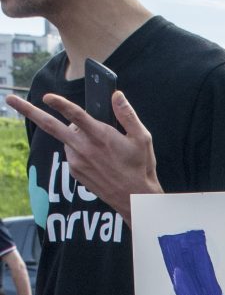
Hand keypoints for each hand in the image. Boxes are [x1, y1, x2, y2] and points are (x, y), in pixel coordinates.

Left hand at [5, 89, 161, 223]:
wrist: (134, 199)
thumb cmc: (141, 167)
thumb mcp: (142, 138)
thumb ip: (127, 114)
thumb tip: (116, 95)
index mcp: (102, 137)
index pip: (76, 116)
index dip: (60, 104)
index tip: (47, 97)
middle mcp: (85, 149)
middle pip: (51, 126)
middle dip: (28, 111)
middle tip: (9, 98)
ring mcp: (77, 161)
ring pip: (66, 138)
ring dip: (74, 133)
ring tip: (99, 144)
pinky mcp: (75, 171)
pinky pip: (71, 152)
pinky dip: (79, 148)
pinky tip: (98, 157)